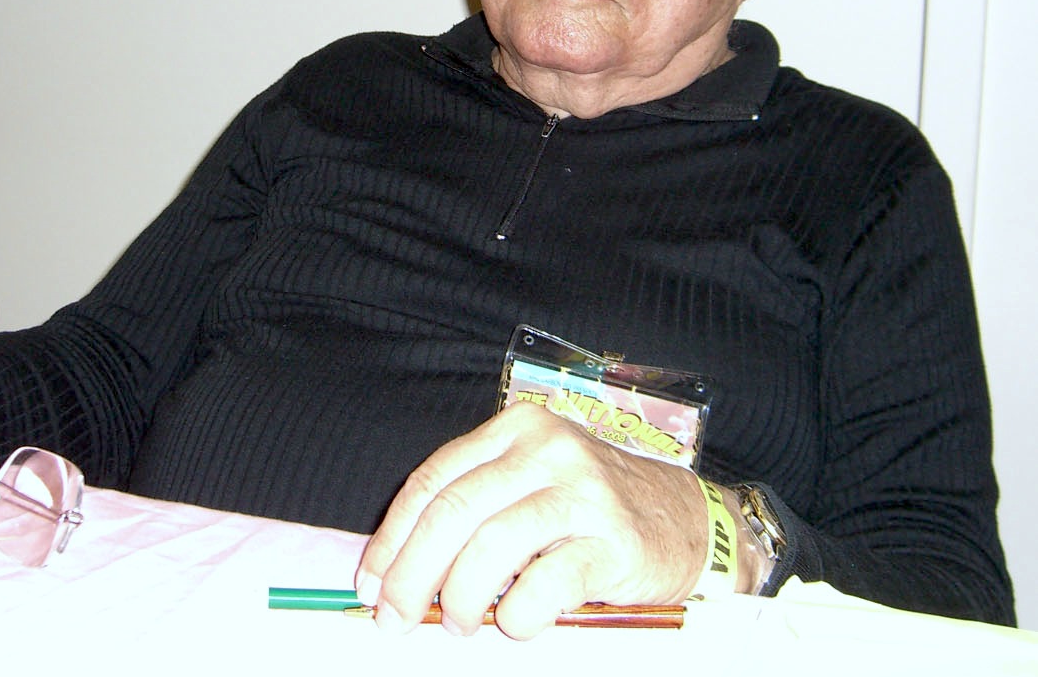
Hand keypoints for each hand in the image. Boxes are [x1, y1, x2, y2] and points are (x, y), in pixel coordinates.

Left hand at [355, 401, 707, 638]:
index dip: (393, 537)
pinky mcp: (613, 540)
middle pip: (454, 512)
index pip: (434, 480)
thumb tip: (398, 573)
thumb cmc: (588, 508)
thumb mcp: (528, 485)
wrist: (684, 520)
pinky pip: (546, 582)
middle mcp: (546, 450)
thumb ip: (474, 510)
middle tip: (395, 619)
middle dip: (413, 574)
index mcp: (514, 429)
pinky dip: (519, 613)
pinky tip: (515, 623)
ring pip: (492, 545)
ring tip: (459, 624)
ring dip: (461, 597)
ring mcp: (582, 491)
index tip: (371, 583)